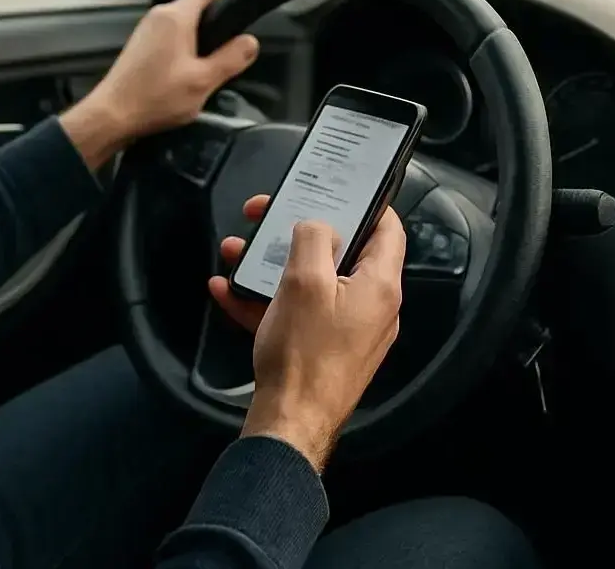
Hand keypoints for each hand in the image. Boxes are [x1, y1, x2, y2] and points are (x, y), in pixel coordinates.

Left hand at [61, 0, 258, 167]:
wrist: (112, 116)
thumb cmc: (157, 97)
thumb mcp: (203, 81)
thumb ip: (231, 59)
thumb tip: (251, 41)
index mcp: (176, 17)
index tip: (240, 12)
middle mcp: (159, 16)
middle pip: (195, 7)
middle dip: (214, 24)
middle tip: (229, 50)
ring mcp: (146, 29)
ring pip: (181, 24)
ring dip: (198, 39)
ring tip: (209, 66)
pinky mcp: (139, 45)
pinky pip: (168, 37)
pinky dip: (182, 48)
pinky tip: (185, 73)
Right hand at [209, 194, 405, 473]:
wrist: (289, 426)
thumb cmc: (304, 355)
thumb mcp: (304, 281)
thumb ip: (313, 238)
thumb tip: (317, 225)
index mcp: (379, 285)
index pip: (387, 229)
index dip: (365, 203)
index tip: (336, 189)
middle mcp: (371, 307)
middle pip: (340, 254)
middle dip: (296, 233)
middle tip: (267, 219)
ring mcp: (347, 331)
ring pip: (311, 283)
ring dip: (272, 266)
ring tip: (236, 254)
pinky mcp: (323, 350)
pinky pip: (296, 314)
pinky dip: (266, 300)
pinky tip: (228, 291)